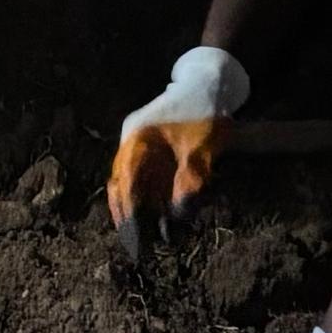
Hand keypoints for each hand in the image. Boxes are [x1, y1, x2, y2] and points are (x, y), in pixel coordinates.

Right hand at [106, 43, 247, 262]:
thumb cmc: (205, 111)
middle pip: (122, 187)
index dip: (128, 213)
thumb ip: (191, 178)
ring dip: (141, 213)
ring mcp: (139, 148)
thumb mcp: (203, 146)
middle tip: (138, 249)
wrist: (210, 83)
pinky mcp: (151, 153)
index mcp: (137, 139)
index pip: (125, 182)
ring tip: (149, 243)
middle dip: (130, 218)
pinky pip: (145, 182)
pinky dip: (151, 202)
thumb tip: (178, 212)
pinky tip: (162, 222)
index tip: (136, 238)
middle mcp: (131, 144)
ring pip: (132, 187)